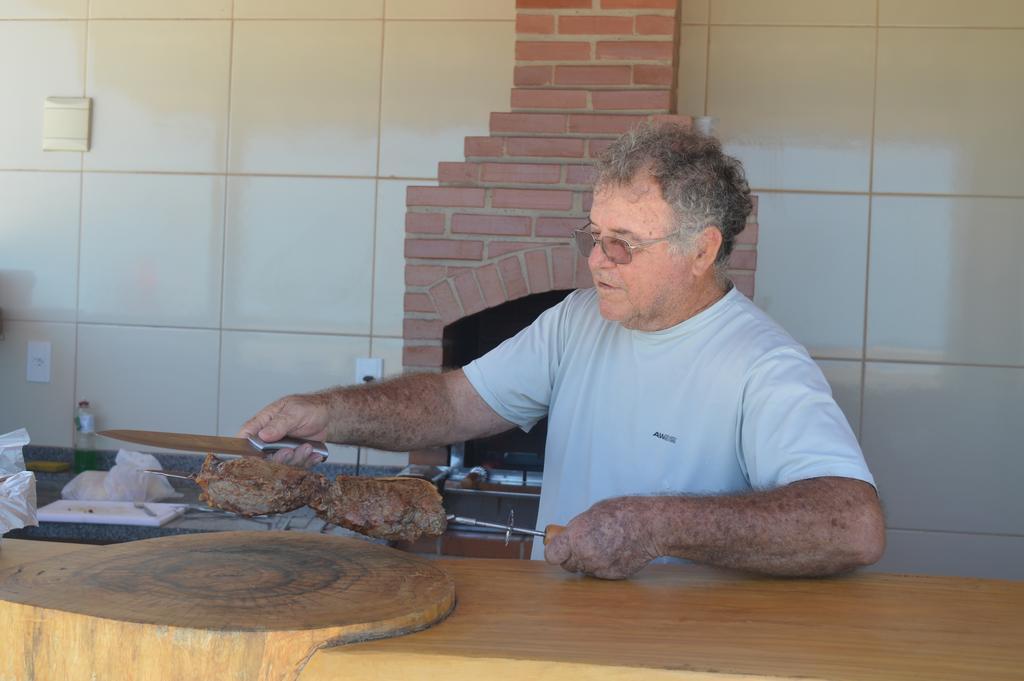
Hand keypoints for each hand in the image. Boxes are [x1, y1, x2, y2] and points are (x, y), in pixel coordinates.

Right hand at [238, 393, 330, 467]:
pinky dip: (307, 461)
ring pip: (281, 464)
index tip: (258, 455)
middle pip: (263, 457)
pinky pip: (296, 466)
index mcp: (263, 423)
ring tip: (307, 447)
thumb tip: (263, 435)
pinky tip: (314, 454)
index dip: (246, 449)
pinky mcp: (293, 457)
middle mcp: (269, 438)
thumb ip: (278, 424)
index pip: (245, 437)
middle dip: (279, 458)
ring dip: (296, 459)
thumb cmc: (309, 408)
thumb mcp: (294, 412)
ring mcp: (281, 449)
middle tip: (290, 451)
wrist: (328, 416)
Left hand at [544, 497, 660, 579]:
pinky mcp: (613, 576)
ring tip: (603, 545)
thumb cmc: (625, 514)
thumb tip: (569, 534)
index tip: (557, 547)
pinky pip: (600, 573)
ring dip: (588, 561)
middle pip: (567, 564)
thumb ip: (578, 527)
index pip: (551, 555)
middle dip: (571, 556)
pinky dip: (603, 565)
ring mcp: (599, 568)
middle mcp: (585, 556)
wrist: (650, 527)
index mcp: (576, 537)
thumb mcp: (593, 512)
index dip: (554, 551)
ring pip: (584, 570)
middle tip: (582, 544)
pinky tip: (613, 552)